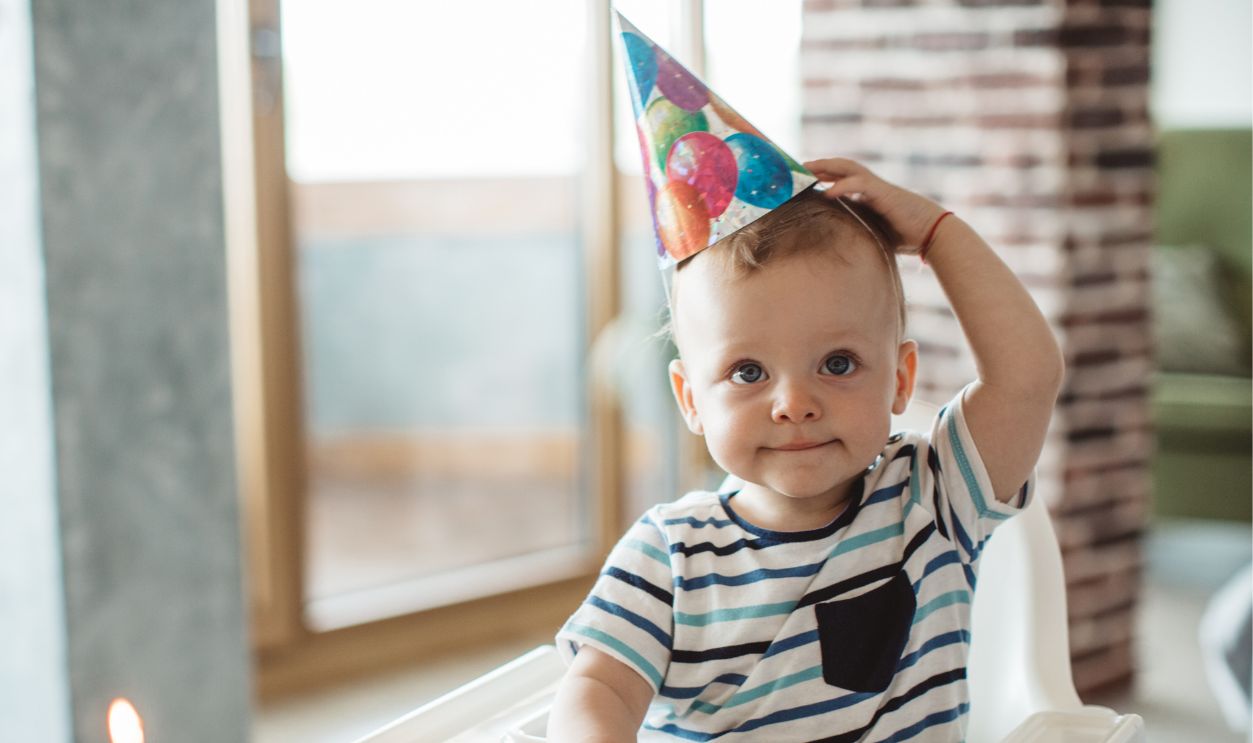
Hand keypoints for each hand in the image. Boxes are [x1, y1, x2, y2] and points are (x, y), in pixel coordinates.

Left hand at [803, 158, 947, 255]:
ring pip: (848, 168)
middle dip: (820, 165)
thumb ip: (858, 228)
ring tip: (808, 170)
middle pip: (841, 167)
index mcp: (868, 194)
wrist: (932, 233)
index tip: (804, 177)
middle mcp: (871, 186)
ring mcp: (877, 187)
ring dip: (827, 166)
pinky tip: (828, 192)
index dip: (823, 174)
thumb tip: (838, 241)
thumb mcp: (875, 232)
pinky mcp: (883, 194)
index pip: (841, 177)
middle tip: (798, 167)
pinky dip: (843, 186)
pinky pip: (860, 185)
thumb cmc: (907, 236)